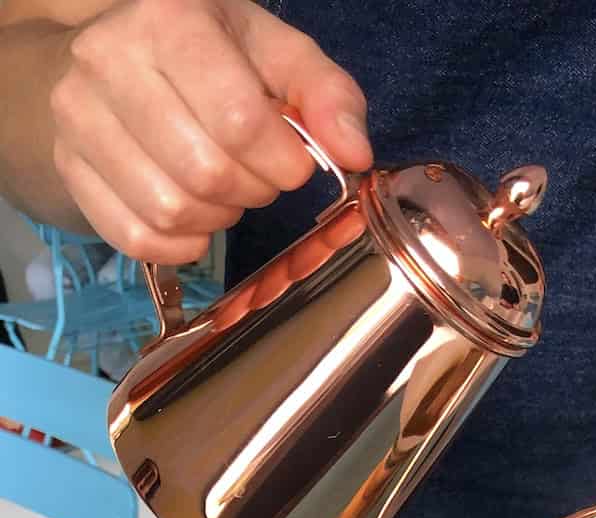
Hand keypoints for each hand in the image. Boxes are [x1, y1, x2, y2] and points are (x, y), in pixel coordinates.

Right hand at [48, 0, 370, 263]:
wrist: (119, 56)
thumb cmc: (214, 57)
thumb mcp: (275, 55)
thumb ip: (327, 95)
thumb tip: (354, 153)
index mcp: (169, 18)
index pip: (237, 121)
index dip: (281, 161)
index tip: (291, 161)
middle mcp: (107, 59)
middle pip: (206, 172)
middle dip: (252, 189)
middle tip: (256, 173)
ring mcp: (77, 115)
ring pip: (171, 210)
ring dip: (217, 217)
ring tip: (223, 188)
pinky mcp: (68, 166)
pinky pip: (137, 237)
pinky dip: (180, 244)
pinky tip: (194, 217)